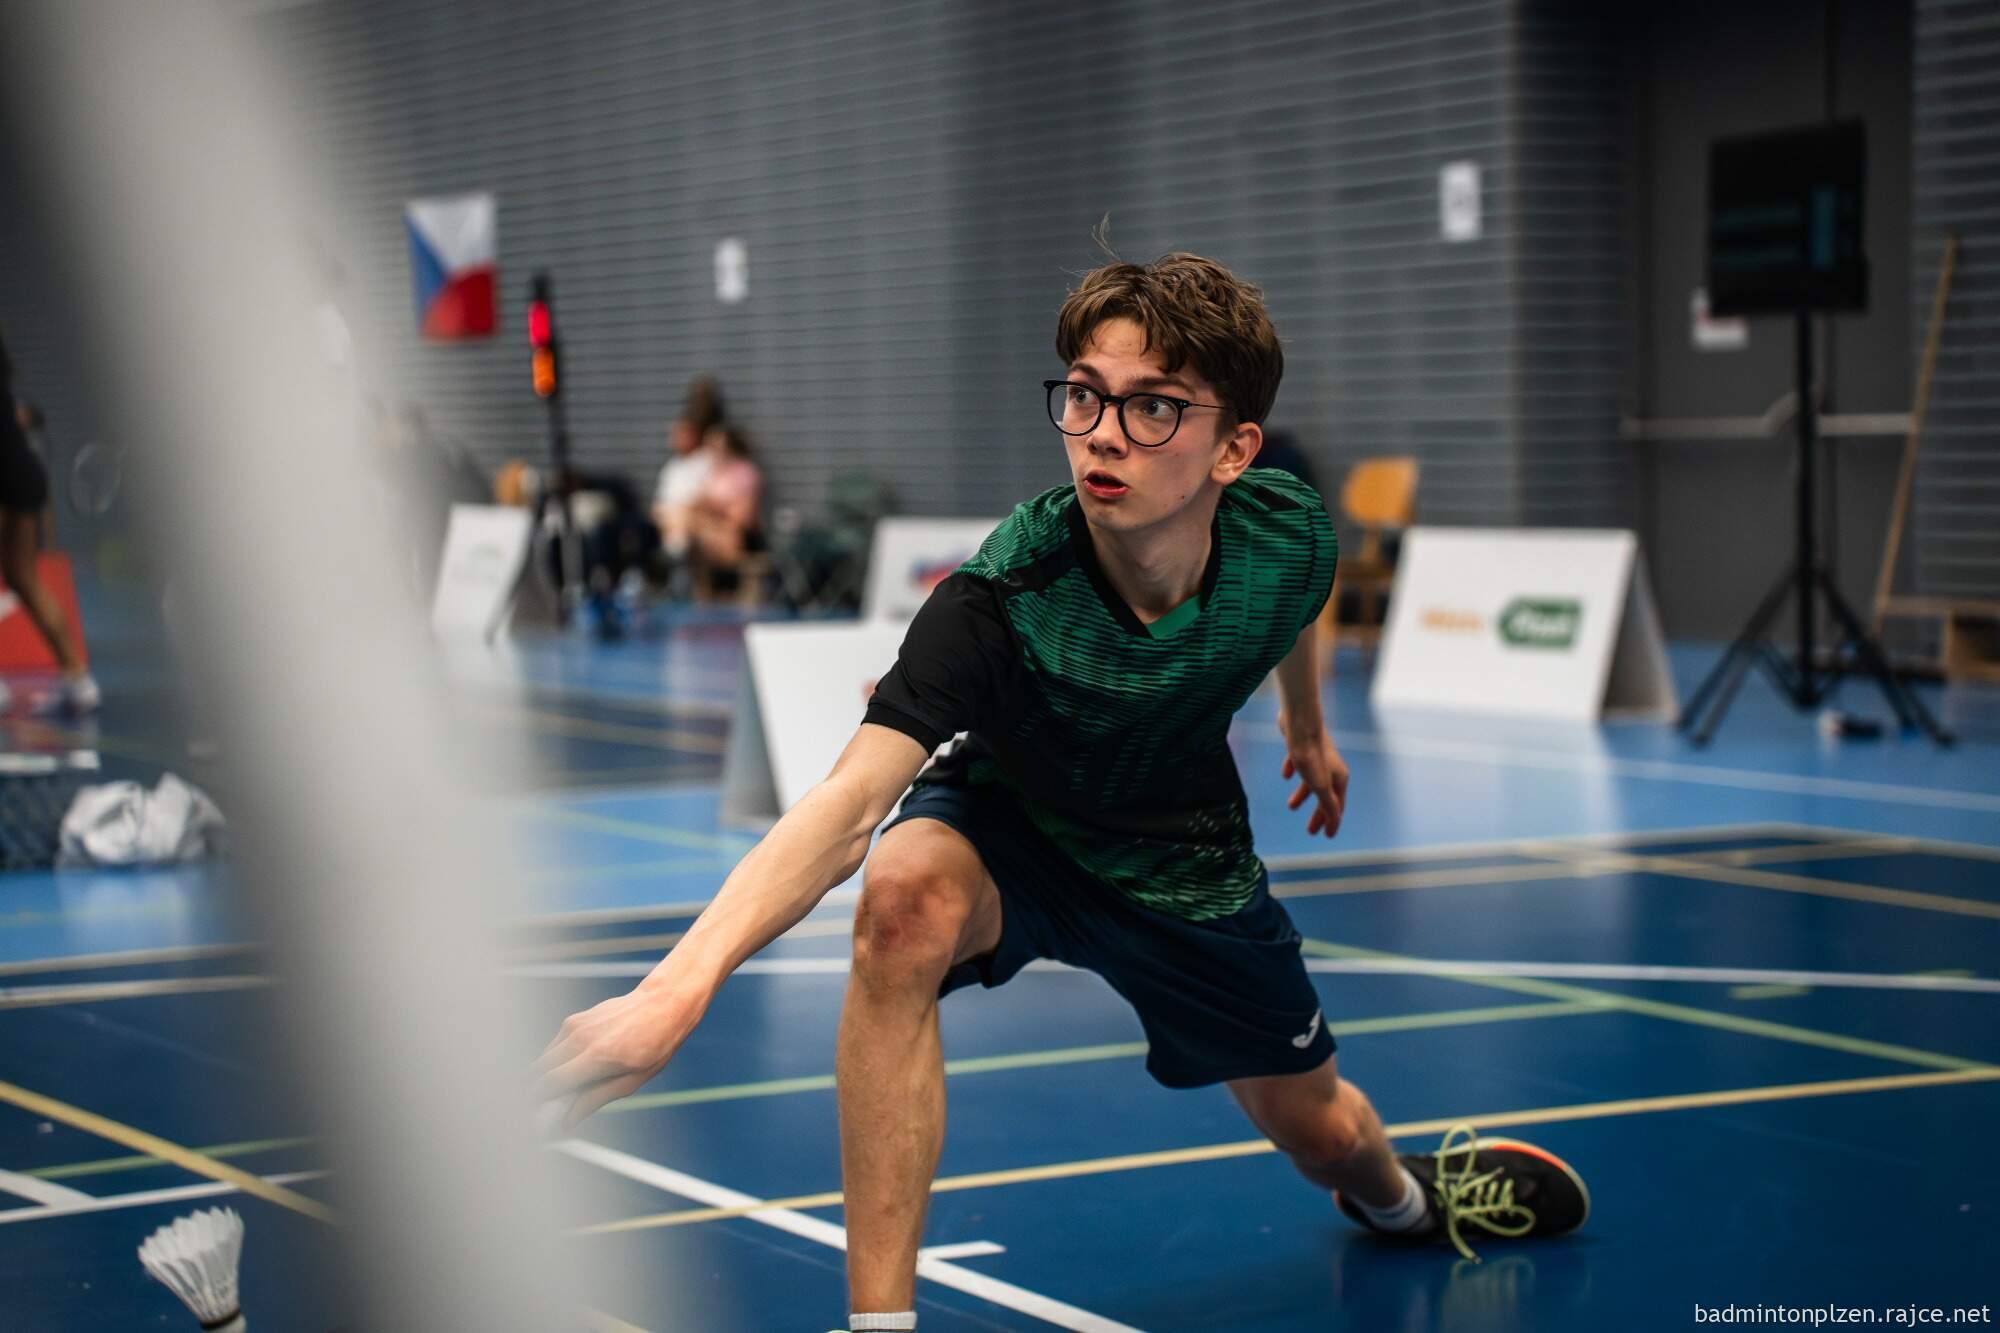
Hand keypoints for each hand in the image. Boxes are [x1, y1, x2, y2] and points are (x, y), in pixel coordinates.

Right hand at [531, 984, 705, 1133]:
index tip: (534, 1115)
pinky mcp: (575, 1019)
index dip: (537, 1101)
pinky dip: (558, 1059)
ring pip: (544, 1057)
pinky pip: (556, 1044)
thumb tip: (568, 1120)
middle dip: (537, 1089)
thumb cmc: (655, 1043)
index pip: (550, 1083)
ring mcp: (575, 1025)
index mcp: (597, 1057)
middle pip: (539, 1070)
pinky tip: (576, 1066)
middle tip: (547, 1105)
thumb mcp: (633, 1080)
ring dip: (547, 1074)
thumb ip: (596, 1099)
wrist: (663, 1003)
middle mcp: (581, 1038)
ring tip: (566, 1087)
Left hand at [1278, 716, 1348, 838]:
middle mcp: (1331, 768)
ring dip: (1303, 795)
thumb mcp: (1319, 785)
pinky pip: (1299, 764)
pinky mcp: (1302, 746)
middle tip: (1310, 831)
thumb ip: (1327, 804)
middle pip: (1325, 796)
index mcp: (1338, 778)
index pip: (1337, 806)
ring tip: (1291, 807)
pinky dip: (1293, 772)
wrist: (1299, 722)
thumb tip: (1334, 822)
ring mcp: (1318, 756)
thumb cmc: (1310, 755)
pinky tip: (1285, 775)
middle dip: (1318, 814)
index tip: (1327, 836)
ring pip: (1311, 781)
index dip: (1332, 822)